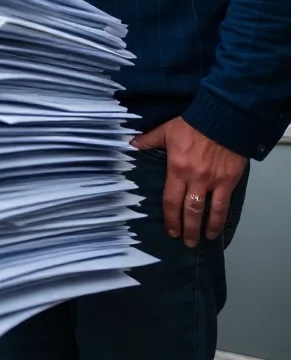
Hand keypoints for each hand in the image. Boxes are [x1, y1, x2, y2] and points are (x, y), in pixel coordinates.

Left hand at [131, 117, 246, 247]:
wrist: (222, 118)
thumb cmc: (192, 124)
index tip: (170, 230)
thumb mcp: (165, 130)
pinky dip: (222, 218)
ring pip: (209, 211)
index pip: (170, 200)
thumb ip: (148, 140)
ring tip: (203, 240)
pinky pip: (226, 204)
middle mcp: (195, 179)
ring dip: (205, 228)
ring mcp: (214, 181)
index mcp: (176, 169)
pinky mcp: (230, 180)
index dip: (170, 218)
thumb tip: (130, 144)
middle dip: (187, 229)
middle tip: (186, 242)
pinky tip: (219, 227)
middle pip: (189, 211)